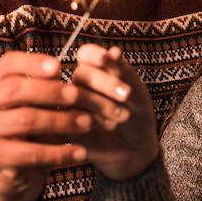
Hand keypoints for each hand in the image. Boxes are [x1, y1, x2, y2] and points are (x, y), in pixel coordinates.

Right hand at [0, 51, 128, 200]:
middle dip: (50, 91)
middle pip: (14, 90)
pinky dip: (59, 153)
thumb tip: (81, 72)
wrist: (15, 175)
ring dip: (60, 121)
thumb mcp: (39, 105)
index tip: (59, 67)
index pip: (8, 64)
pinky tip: (80, 152)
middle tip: (78, 95)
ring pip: (25, 120)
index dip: (33, 63)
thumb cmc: (32, 131)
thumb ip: (50, 88)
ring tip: (87, 123)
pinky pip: (30, 153)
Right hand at [69, 44, 159, 180]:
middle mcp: (79, 84)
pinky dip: (92, 119)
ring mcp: (70, 105)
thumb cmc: (137, 115)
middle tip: (126, 95)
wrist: (136, 149)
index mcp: (96, 69)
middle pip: (81, 73)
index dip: (94, 55)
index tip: (105, 59)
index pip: (86, 54)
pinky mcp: (65, 126)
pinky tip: (109, 125)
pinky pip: (70, 117)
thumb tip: (113, 50)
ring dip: (101, 103)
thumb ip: (123, 72)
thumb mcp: (135, 92)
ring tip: (123, 116)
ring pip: (74, 94)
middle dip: (105, 83)